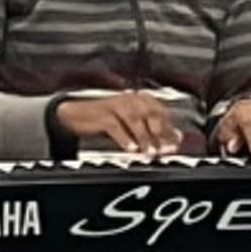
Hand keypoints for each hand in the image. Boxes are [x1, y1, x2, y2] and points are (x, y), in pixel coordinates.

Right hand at [55, 89, 189, 156]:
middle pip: (150, 115)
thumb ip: (151, 128)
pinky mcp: (102, 115)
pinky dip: (125, 139)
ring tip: (149, 153)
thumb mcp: (130, 123)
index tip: (175, 144)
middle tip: (164, 150)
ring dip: (144, 139)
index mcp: (139, 98)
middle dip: (160, 134)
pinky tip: (131, 149)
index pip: (160, 112)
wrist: (75, 115)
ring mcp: (115, 105)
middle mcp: (129, 99)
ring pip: (135, 121)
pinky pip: (116, 127)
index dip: (169, 129)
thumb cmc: (105, 119)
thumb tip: (175, 137)